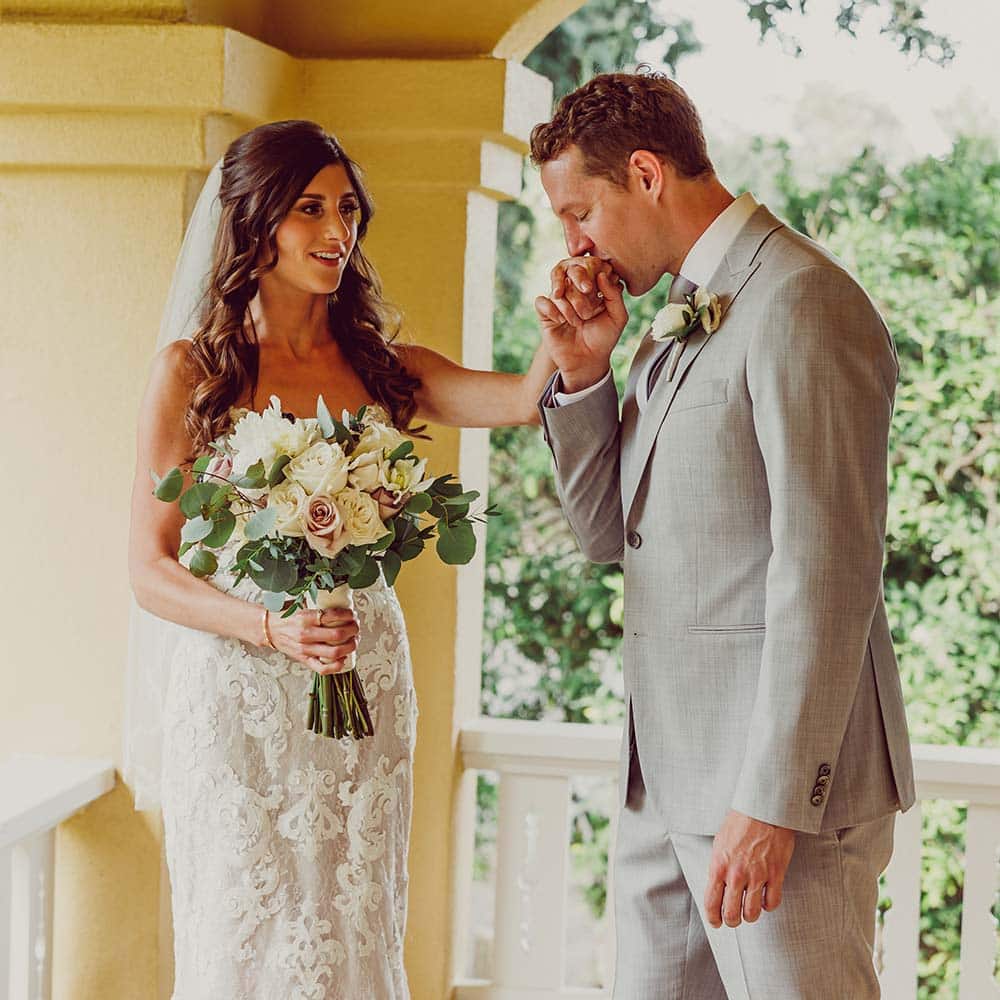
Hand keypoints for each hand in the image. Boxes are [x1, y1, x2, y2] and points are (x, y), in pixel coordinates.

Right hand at [267, 606, 358, 674]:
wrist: (267, 629)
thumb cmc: (284, 615)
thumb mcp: (299, 605)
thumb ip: (316, 605)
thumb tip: (339, 600)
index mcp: (304, 617)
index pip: (333, 615)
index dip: (347, 614)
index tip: (352, 613)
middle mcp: (305, 634)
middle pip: (338, 635)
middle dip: (353, 630)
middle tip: (356, 626)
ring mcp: (305, 649)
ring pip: (334, 653)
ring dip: (350, 647)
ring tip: (354, 640)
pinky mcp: (303, 660)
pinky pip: (323, 668)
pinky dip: (337, 666)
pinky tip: (343, 658)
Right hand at [534, 257, 628, 392]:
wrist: (587, 361)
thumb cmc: (604, 339)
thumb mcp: (618, 317)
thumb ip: (614, 295)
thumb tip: (602, 274)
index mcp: (591, 290)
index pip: (587, 271)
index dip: (590, 280)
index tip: (597, 296)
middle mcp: (574, 293)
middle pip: (569, 278)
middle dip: (579, 296)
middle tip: (587, 314)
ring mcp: (559, 302)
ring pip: (556, 291)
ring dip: (568, 308)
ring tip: (577, 323)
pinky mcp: (545, 314)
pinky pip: (541, 302)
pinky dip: (552, 310)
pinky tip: (561, 322)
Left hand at [704, 810, 795, 928]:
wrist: (763, 809)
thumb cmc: (740, 822)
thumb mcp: (720, 843)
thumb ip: (718, 866)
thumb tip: (717, 886)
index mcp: (718, 865)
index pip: (712, 902)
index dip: (713, 918)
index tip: (716, 922)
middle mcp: (736, 874)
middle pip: (732, 914)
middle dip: (732, 921)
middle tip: (734, 918)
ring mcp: (757, 875)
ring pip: (752, 913)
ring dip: (750, 915)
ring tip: (749, 910)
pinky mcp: (775, 874)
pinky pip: (772, 903)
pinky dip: (768, 905)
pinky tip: (765, 898)